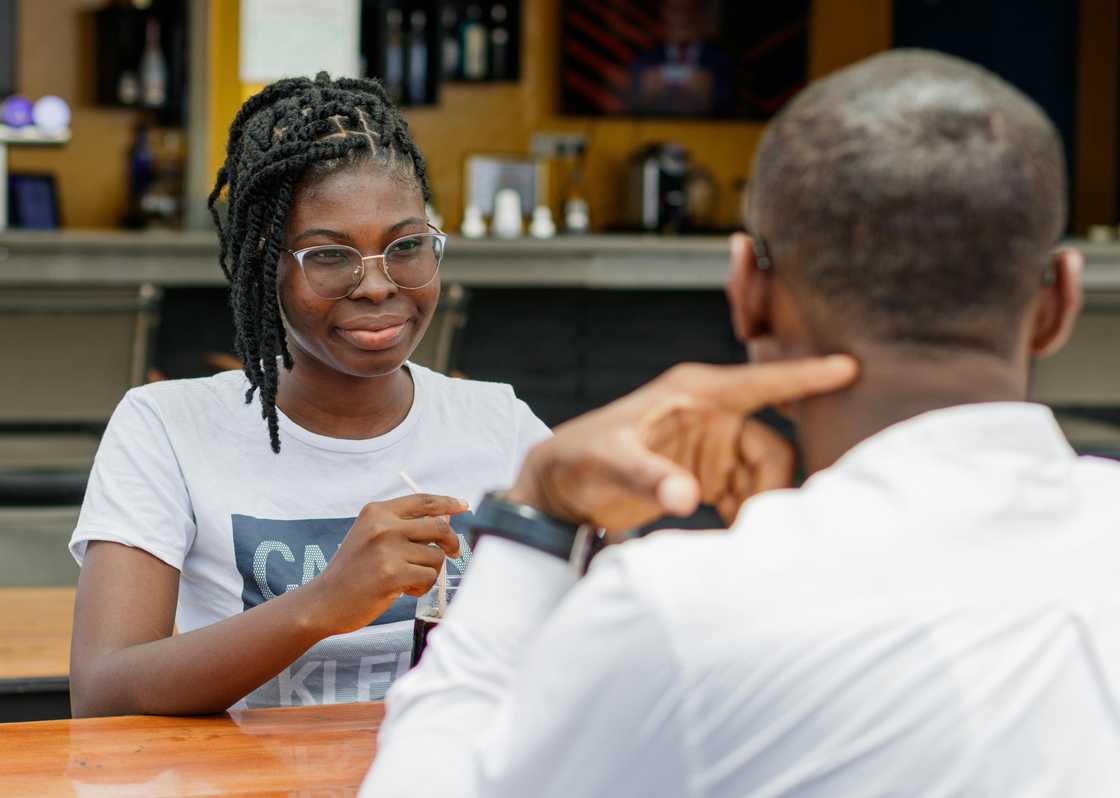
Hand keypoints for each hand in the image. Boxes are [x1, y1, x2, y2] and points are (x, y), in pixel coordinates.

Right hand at [308, 494, 465, 635]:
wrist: (324, 601)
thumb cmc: (352, 571)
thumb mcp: (372, 538)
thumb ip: (404, 527)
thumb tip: (445, 518)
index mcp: (377, 512)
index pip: (422, 501)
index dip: (447, 502)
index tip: (463, 505)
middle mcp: (383, 526)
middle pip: (439, 526)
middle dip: (451, 542)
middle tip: (452, 553)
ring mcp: (387, 550)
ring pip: (436, 556)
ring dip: (429, 572)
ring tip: (409, 579)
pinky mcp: (392, 574)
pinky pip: (428, 577)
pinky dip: (421, 586)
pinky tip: (404, 590)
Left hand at [507, 357, 858, 531]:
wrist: (559, 486)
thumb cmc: (580, 458)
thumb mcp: (609, 460)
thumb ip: (647, 476)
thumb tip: (688, 498)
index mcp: (694, 393)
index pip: (760, 381)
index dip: (805, 376)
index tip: (849, 368)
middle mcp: (711, 415)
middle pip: (772, 446)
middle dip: (775, 483)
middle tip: (760, 522)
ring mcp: (712, 447)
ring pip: (764, 474)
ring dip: (760, 505)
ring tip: (739, 534)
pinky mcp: (708, 476)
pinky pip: (747, 494)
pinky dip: (745, 515)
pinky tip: (731, 536)